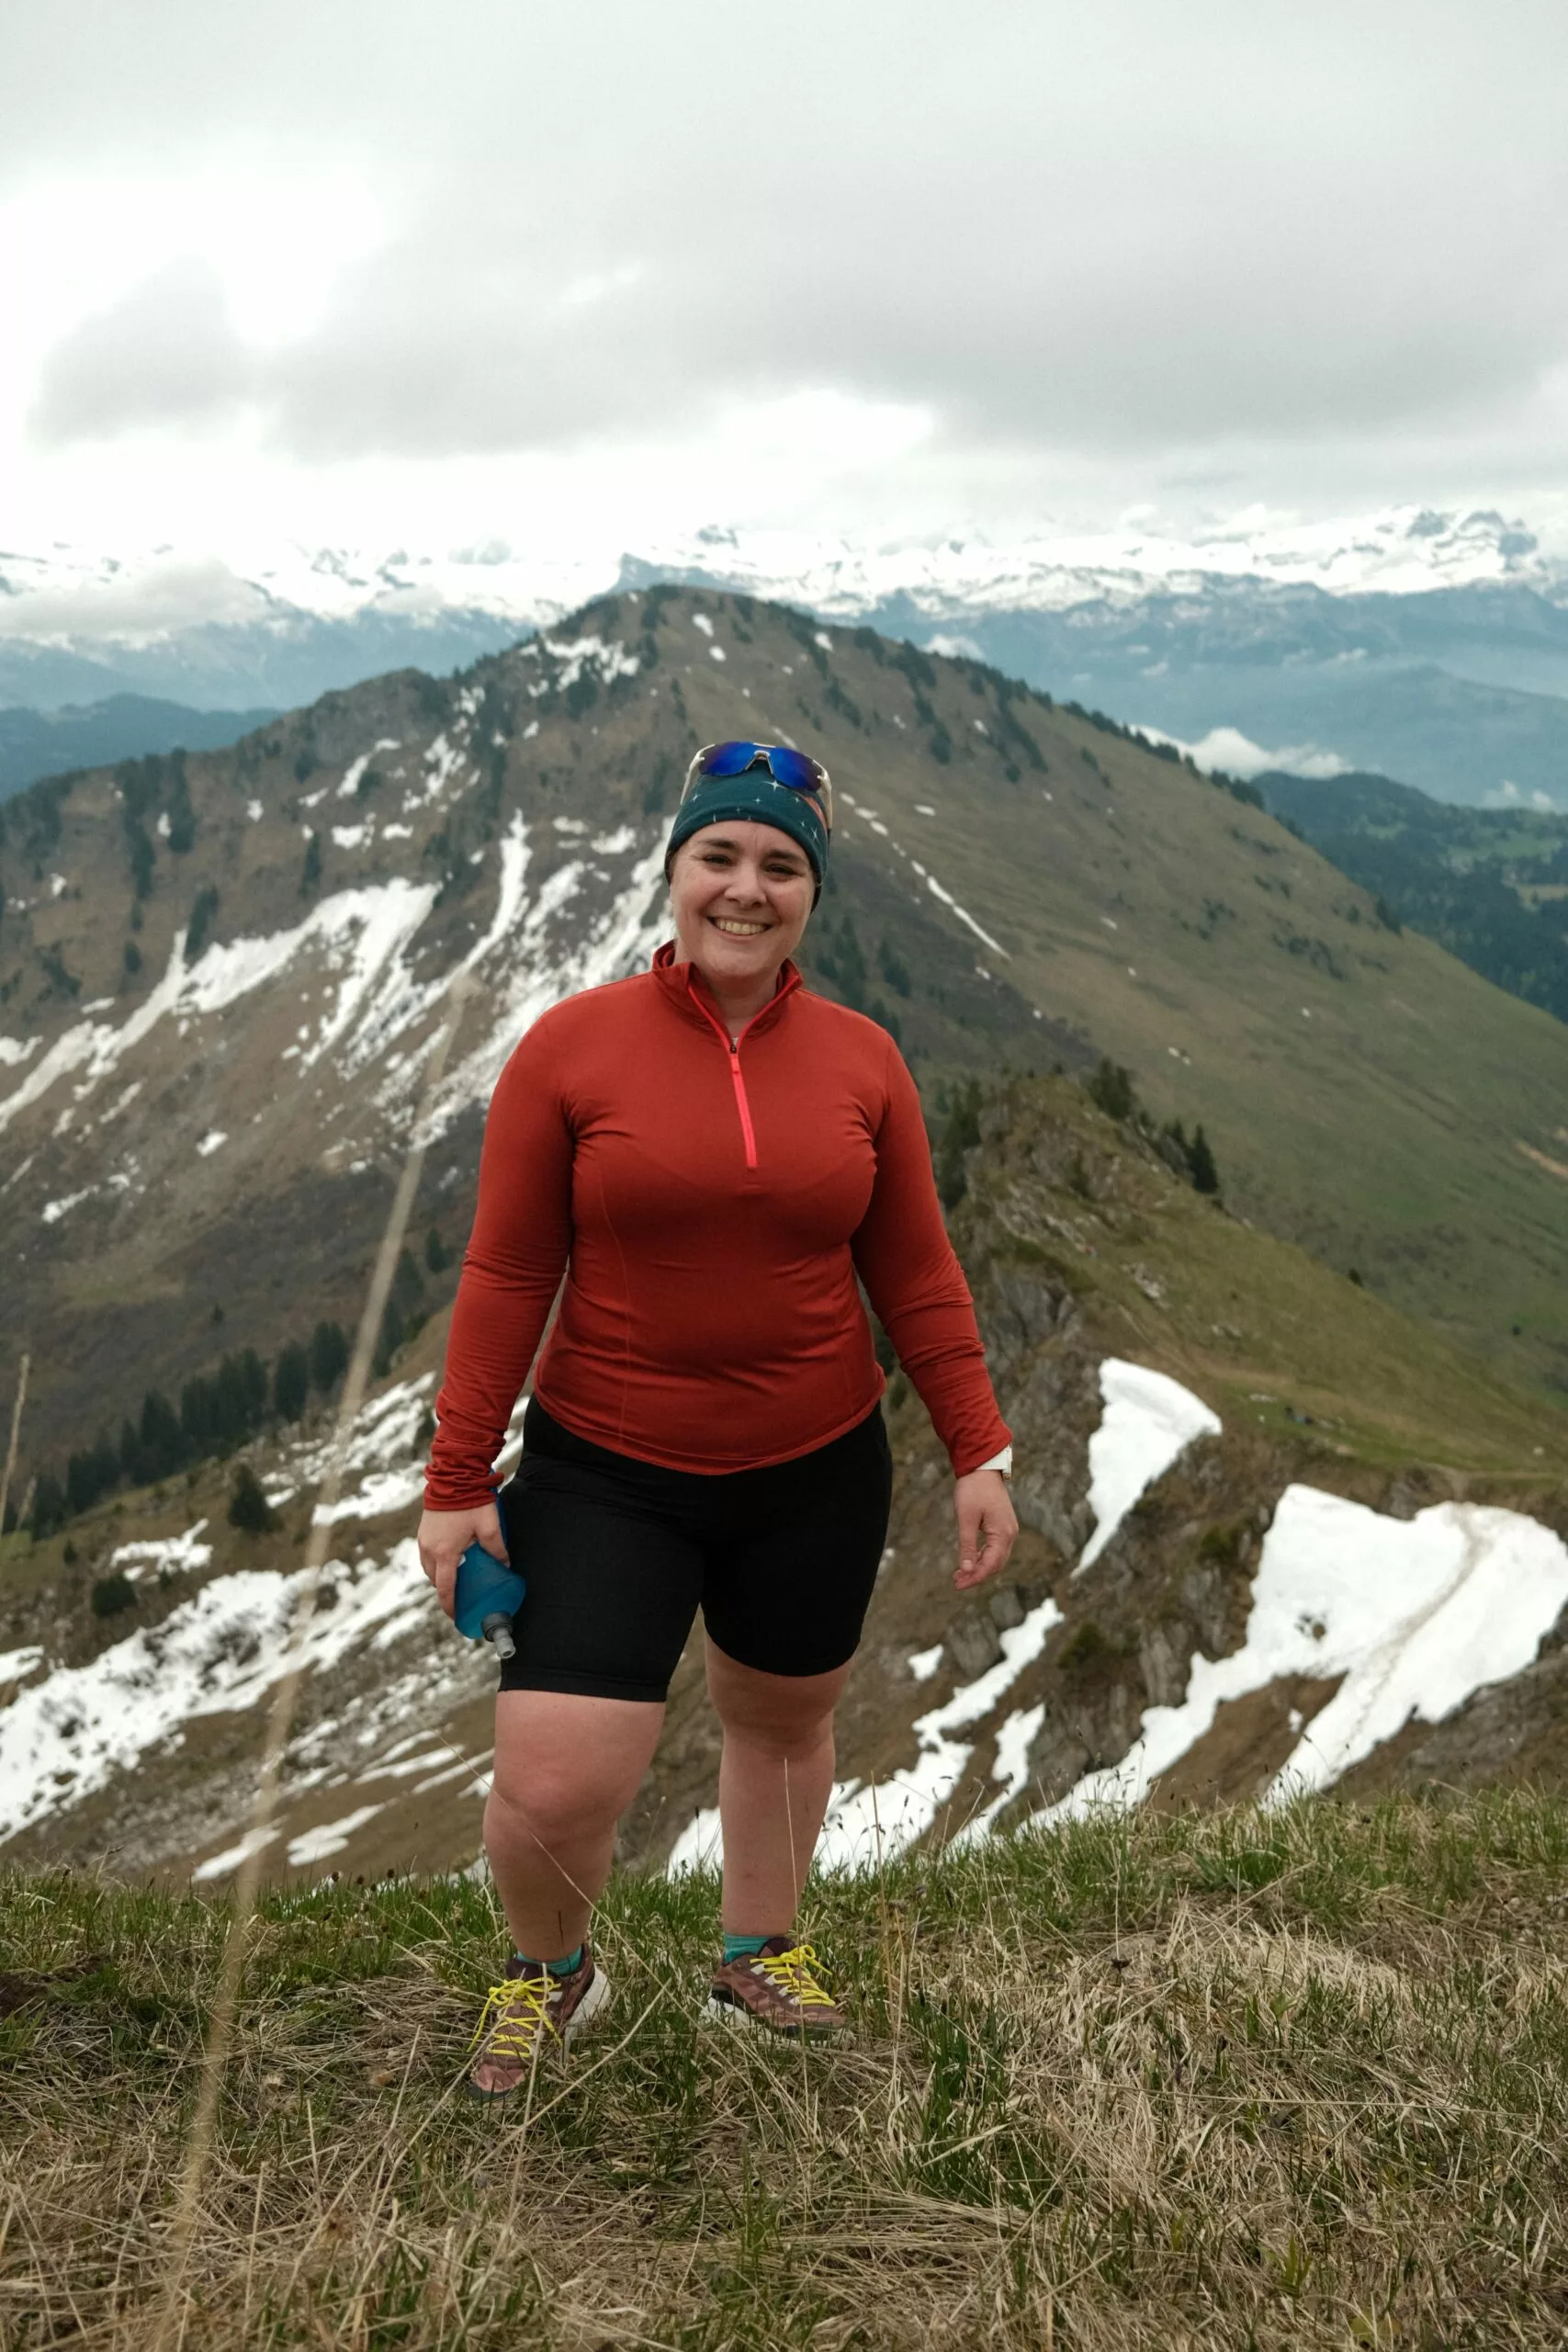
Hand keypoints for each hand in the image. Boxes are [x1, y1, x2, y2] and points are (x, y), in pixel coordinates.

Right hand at [417, 1503, 507, 1618]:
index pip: (445, 1588)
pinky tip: (448, 1559)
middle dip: (445, 1591)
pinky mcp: (423, 1530)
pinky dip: (435, 1563)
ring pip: (429, 1568)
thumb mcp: (489, 1527)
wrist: (453, 1477)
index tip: (456, 1615)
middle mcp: (430, 1549)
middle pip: (435, 1580)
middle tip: (460, 1597)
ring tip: (454, 1579)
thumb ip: (496, 1549)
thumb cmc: (470, 1501)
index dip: (450, 1605)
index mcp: (445, 1553)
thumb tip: (505, 1565)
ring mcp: (424, 1539)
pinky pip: (426, 1555)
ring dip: (439, 1577)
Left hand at [952, 1468, 1017, 1590]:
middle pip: (995, 1565)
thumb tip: (966, 1569)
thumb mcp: (966, 1519)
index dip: (974, 1577)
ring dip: (980, 1567)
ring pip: (996, 1558)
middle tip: (957, 1582)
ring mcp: (1009, 1530)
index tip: (958, 1584)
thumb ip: (967, 1545)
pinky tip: (970, 1560)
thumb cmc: (973, 1490)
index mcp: (1003, 1534)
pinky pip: (996, 1548)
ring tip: (960, 1573)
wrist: (982, 1468)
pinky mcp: (1004, 1526)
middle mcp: (1010, 1534)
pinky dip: (983, 1557)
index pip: (990, 1565)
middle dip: (977, 1575)